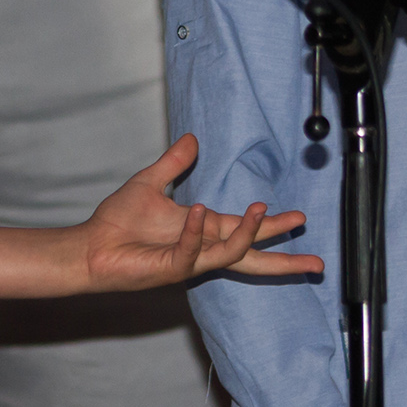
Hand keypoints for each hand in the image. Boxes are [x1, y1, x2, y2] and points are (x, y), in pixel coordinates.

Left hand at [79, 134, 323, 289]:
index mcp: (202, 230)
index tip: (299, 218)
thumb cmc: (117, 221)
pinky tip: (200, 212)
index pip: (244, 229)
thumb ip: (174, 164)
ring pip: (230, 254)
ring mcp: (188, 261)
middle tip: (316, 262)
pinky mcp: (170, 268)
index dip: (271, 225)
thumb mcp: (151, 183)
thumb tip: (193, 139)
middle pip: (251, 257)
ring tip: (261, 210)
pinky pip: (192, 252)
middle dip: (283, 261)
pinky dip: (198, 232)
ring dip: (248, 234)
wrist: (89, 245)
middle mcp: (201, 248)